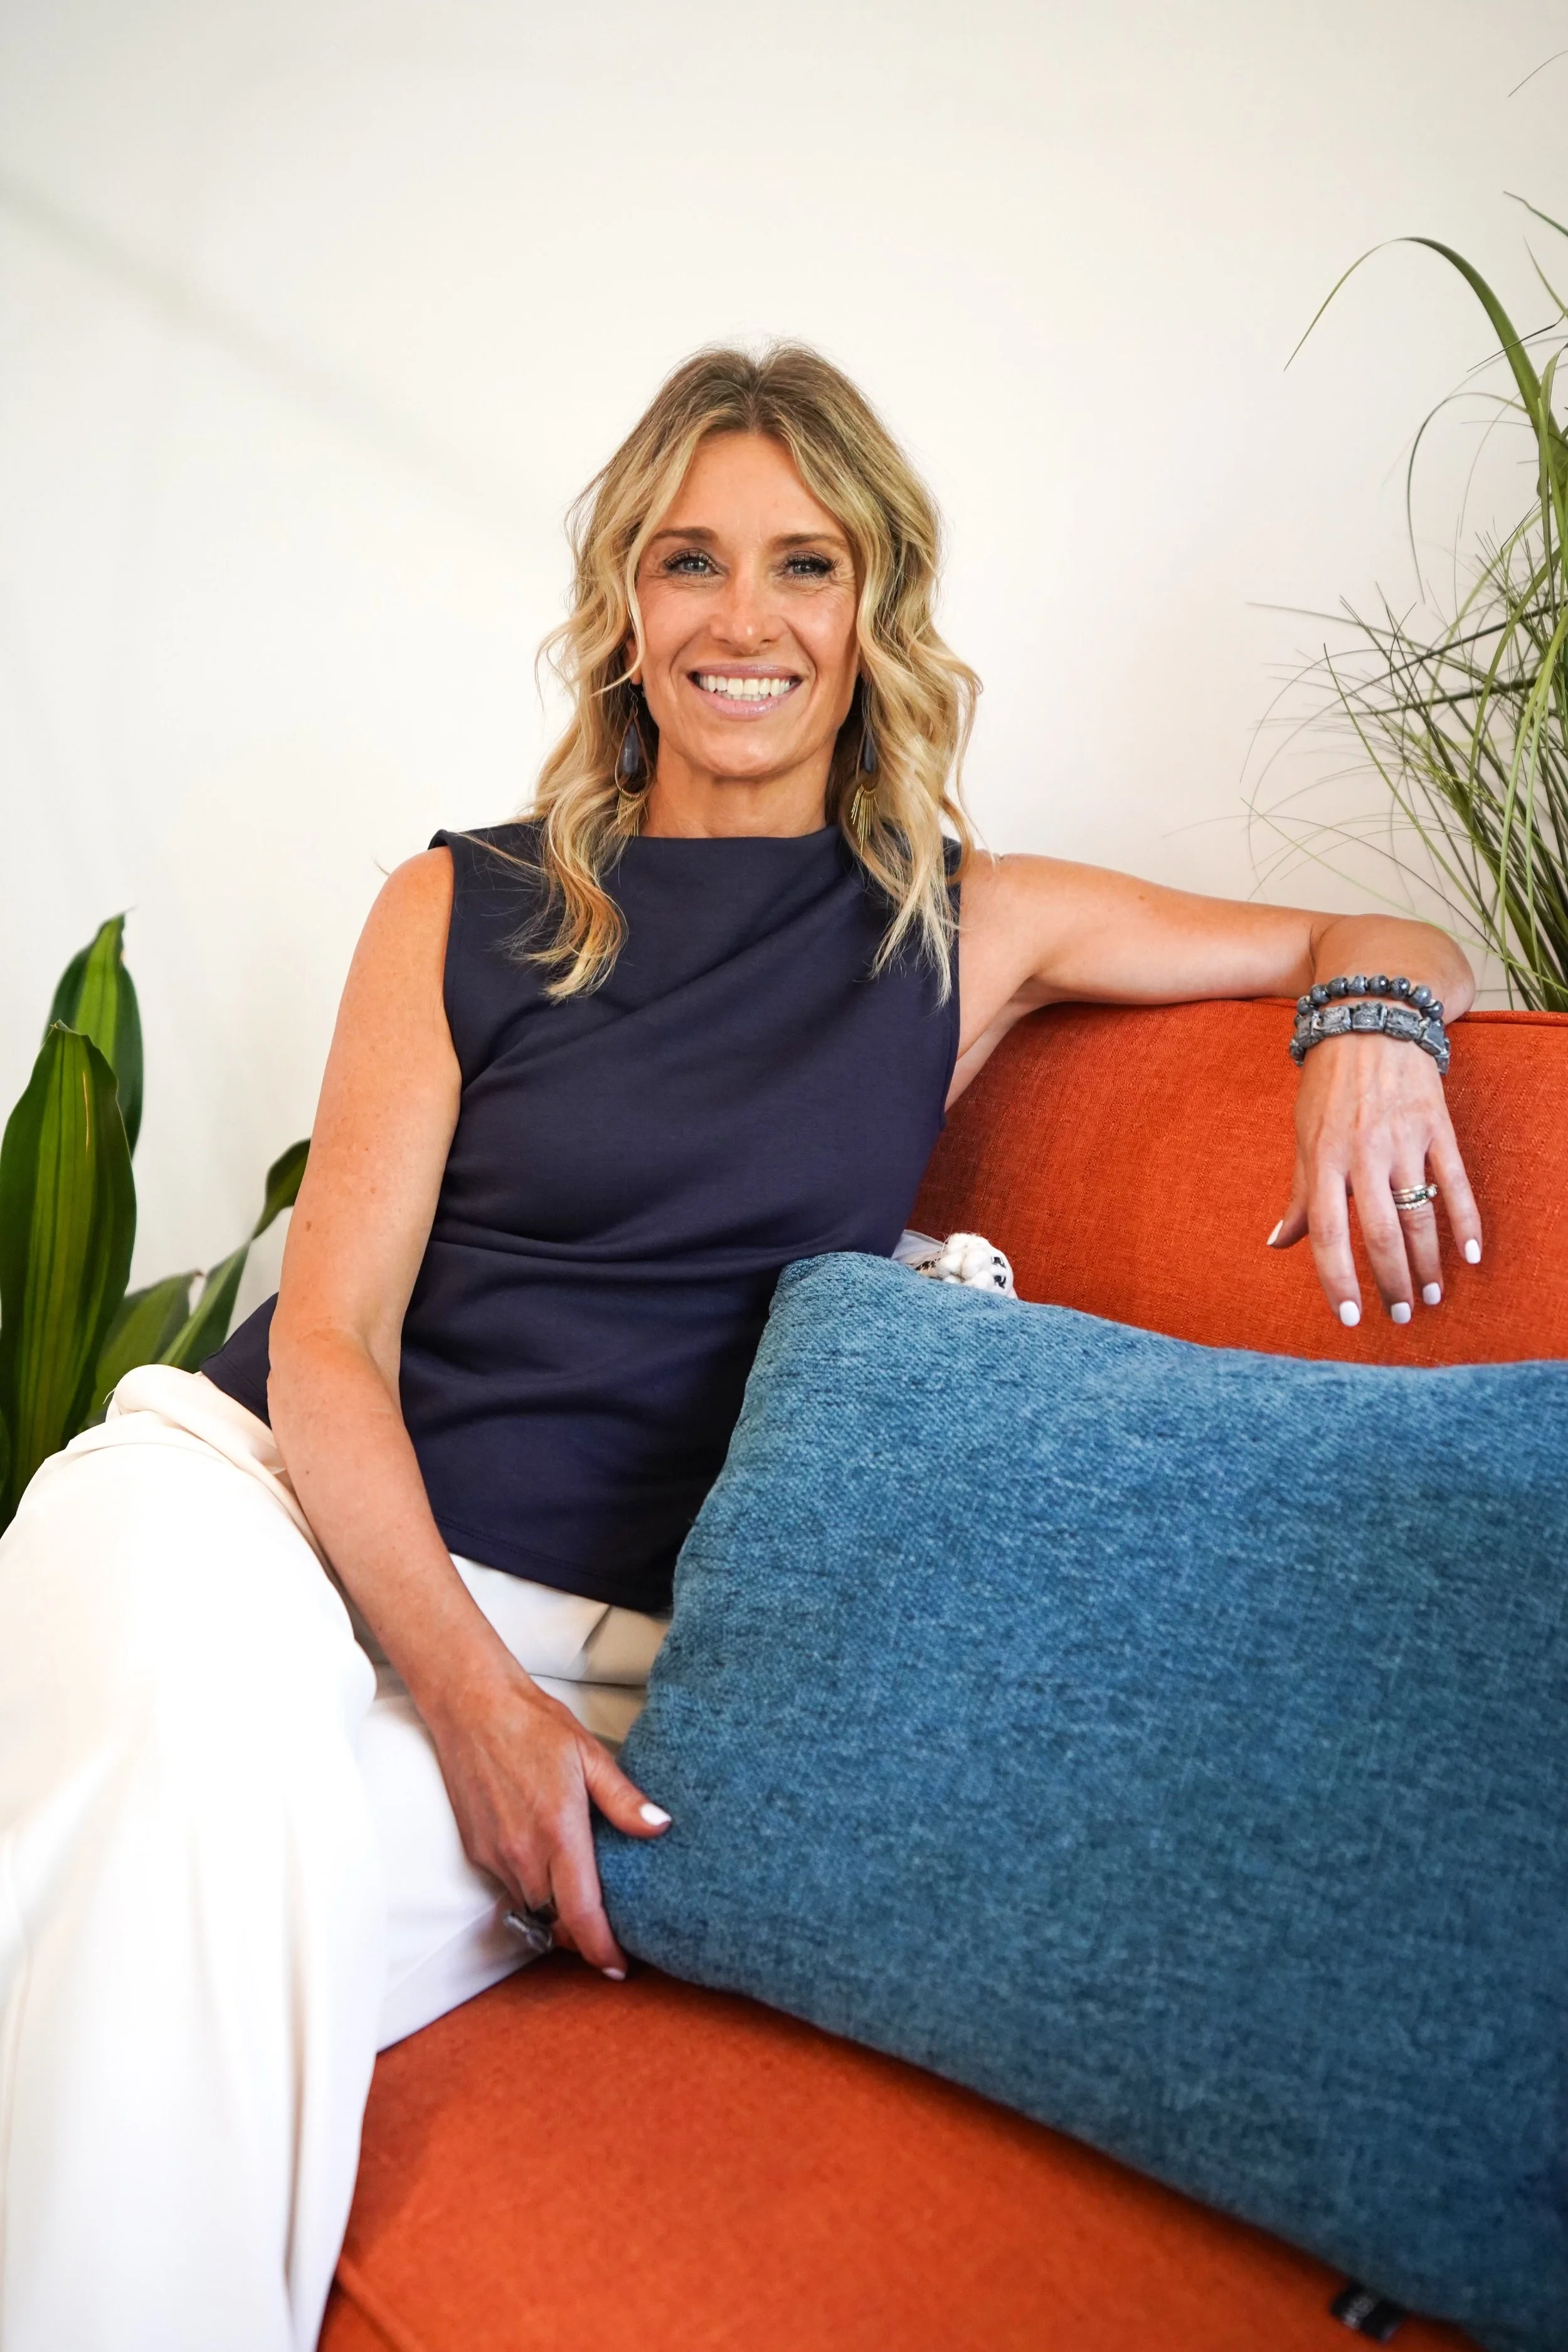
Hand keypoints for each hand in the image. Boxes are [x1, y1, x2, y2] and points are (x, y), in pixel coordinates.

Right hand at [423, 1659, 669, 1977]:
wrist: (473, 1707)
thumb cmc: (534, 1726)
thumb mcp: (590, 1756)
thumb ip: (625, 1800)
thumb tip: (661, 1828)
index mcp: (558, 1833)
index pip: (581, 1914)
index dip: (601, 1949)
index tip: (618, 1967)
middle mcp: (523, 1853)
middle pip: (556, 1920)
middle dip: (582, 1932)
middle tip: (608, 1927)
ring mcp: (494, 1854)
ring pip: (531, 1906)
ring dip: (555, 1909)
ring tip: (580, 1894)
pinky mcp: (475, 1849)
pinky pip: (508, 1885)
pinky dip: (530, 1886)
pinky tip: (545, 1863)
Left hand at [1268, 1034, 1483, 1324]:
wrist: (1371, 1021)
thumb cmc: (1329, 1084)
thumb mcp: (1303, 1135)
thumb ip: (1300, 1194)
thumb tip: (1278, 1243)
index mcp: (1324, 1159)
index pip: (1329, 1234)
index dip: (1338, 1280)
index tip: (1350, 1317)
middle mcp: (1363, 1153)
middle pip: (1381, 1233)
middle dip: (1392, 1282)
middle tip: (1401, 1315)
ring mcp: (1404, 1140)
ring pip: (1420, 1215)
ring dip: (1428, 1263)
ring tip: (1432, 1295)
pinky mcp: (1437, 1127)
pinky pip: (1456, 1182)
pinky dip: (1465, 1221)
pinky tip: (1469, 1256)